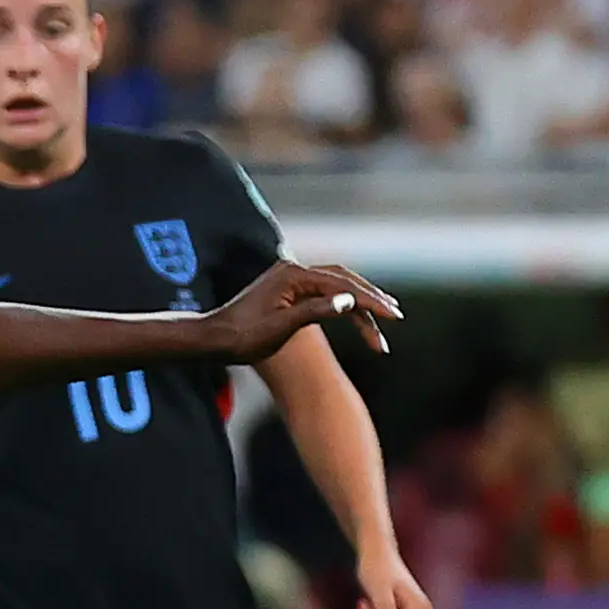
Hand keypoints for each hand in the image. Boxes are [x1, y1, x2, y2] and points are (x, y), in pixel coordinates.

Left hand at [199, 260, 398, 363]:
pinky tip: (356, 314)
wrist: (213, 339)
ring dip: (359, 301)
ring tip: (383, 318)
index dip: (369, 302)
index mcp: (292, 275)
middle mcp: (293, 269)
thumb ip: (315, 312)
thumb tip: (350, 302)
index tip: (392, 316)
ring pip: (336, 285)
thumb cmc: (242, 338)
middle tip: (395, 316)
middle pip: (344, 279)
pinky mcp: (288, 288)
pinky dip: (342, 303)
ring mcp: (290, 277)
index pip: (341, 286)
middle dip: (371, 298)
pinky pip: (323, 291)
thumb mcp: (281, 329)